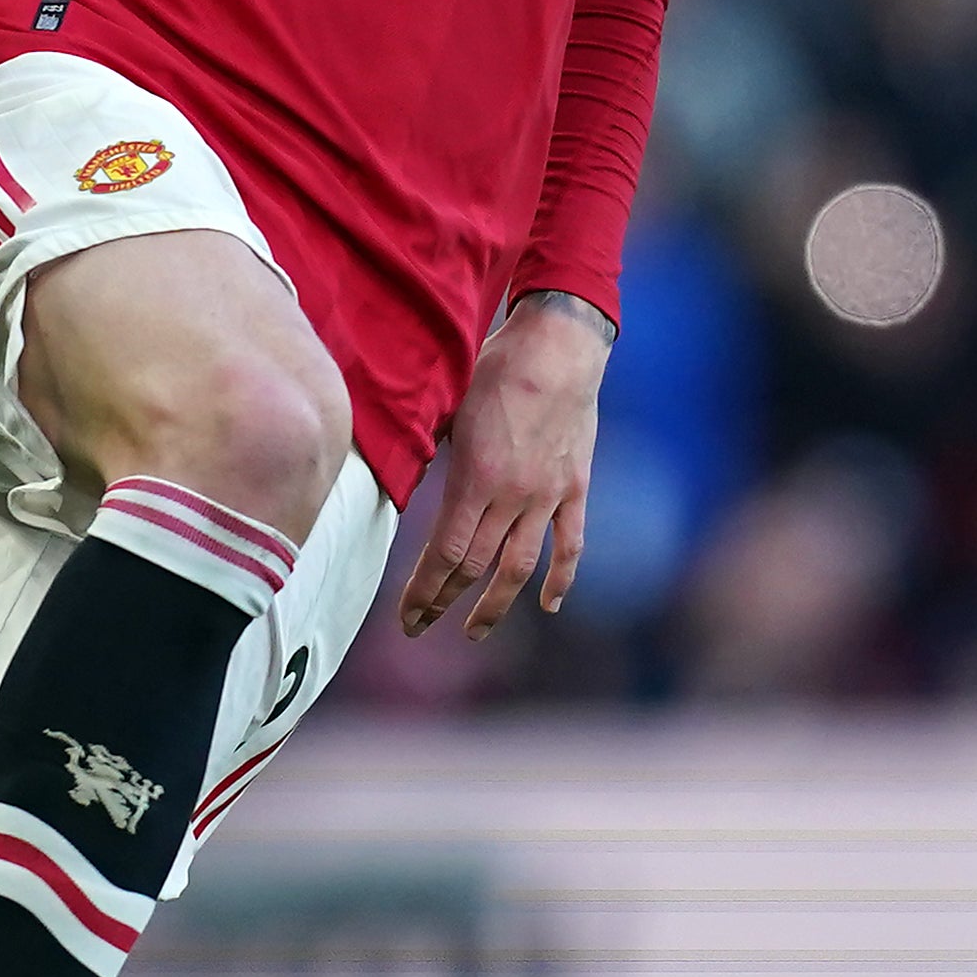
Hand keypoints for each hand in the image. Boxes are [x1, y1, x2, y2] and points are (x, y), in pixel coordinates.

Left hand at [395, 293, 609, 639]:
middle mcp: (513, 496)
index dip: (424, 591)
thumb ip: (430, 458)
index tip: (407, 615)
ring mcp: (547, 495)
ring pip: (520, 566)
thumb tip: (401, 489)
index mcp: (476, 478)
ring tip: (474, 630)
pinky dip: (562, 577)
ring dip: (495, 604)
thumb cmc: (495, 369)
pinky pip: (570, 542)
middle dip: (444, 601)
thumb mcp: (450, 412)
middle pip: (474, 566)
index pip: (444, 553)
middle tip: (422, 625)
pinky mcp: (575, 487)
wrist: (559, 345)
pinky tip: (549, 604)